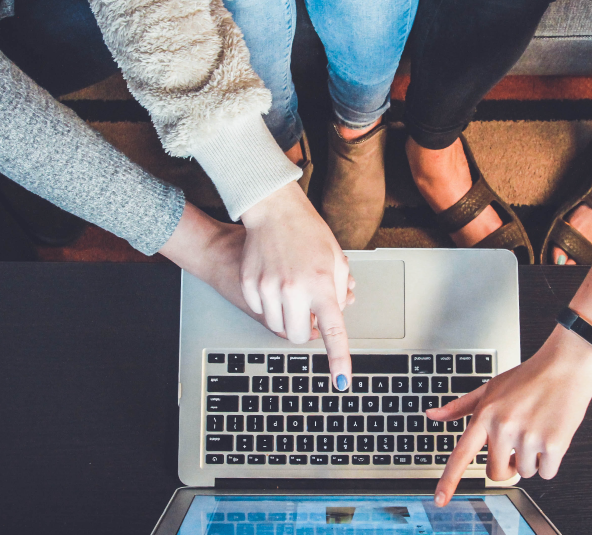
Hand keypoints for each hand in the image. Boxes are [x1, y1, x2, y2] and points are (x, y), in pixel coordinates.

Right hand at [239, 183, 353, 390]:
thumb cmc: (308, 233)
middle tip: (308, 311)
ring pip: (277, 326)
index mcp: (322, 284)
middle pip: (298, 336)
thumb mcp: (336, 260)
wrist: (274, 211)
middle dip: (305, 330)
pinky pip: (260, 311)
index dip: (339, 359)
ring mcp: (268, 288)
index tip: (341, 381)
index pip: (333, 331)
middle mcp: (294, 289)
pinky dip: (269, 304)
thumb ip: (339, 293)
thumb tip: (335, 318)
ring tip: (292, 291)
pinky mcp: (249, 285)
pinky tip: (274, 281)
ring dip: (287, 317)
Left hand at [427, 326, 591, 505]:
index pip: (462, 455)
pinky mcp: (554, 444)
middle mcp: (504, 428)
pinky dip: (550, 461)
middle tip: (517, 445)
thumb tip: (432, 415)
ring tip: (536, 430)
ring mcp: (528, 437)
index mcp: (485, 415)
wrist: (565, 366)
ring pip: (524, 472)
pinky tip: (551, 436)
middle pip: (496, 473)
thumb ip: (460, 407)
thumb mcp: (489, 388)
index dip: (449, 480)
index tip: (440, 500)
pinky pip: (546, 473)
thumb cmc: (528, 377)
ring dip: (531, 460)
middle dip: (507, 466)